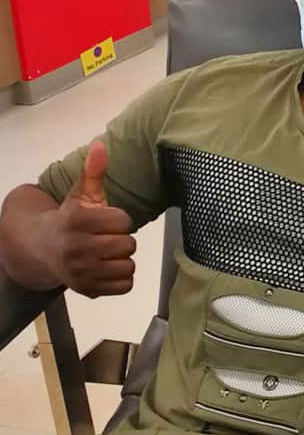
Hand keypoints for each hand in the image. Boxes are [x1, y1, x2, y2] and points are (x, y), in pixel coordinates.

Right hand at [39, 141, 135, 297]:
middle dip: (122, 240)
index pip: (124, 222)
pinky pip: (125, 286)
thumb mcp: (81, 194)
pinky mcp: (87, 290)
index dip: (120, 220)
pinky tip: (107, 268)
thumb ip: (93, 171)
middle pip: (128, 245)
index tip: (107, 221)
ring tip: (106, 253)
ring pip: (128, 266)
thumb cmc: (71, 219)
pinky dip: (121, 279)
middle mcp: (77, 248)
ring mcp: (81, 272)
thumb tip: (100, 145)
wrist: (43, 249)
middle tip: (107, 238)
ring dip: (122, 260)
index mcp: (78, 221)